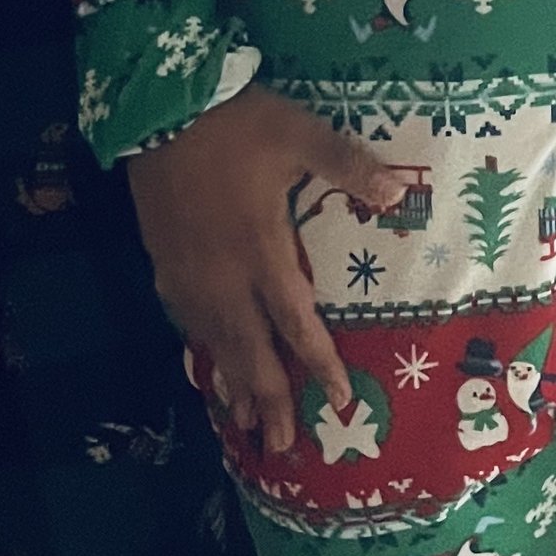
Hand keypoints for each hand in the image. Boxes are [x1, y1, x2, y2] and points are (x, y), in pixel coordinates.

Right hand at [123, 87, 413, 453]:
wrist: (159, 110)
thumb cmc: (236, 125)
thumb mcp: (300, 135)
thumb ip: (347, 166)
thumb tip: (397, 194)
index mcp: (262, 252)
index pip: (296, 324)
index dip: (318, 365)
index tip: (339, 402)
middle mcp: (224, 277)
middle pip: (249, 352)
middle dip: (269, 400)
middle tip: (283, 445)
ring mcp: (189, 274)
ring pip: (214, 343)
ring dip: (233, 384)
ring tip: (245, 423)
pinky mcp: (164, 262)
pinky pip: (187, 321)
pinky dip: (203, 349)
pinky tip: (208, 359)